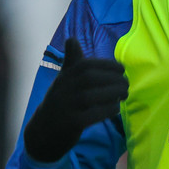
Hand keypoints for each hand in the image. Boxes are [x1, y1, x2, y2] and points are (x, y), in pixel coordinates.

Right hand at [23, 38, 127, 161]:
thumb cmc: (60, 100)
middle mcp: (63, 89)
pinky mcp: (71, 123)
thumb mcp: (64, 79)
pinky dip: (107, 110)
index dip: (106, 65)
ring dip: (113, 94)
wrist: (43, 130)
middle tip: (126, 84)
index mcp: (64, 76)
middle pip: (90, 78)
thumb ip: (71, 61)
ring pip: (91, 96)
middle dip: (112, 79)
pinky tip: (115, 108)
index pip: (86, 65)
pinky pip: (92, 115)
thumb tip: (72, 39)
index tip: (121, 69)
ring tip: (124, 94)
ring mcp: (66, 106)